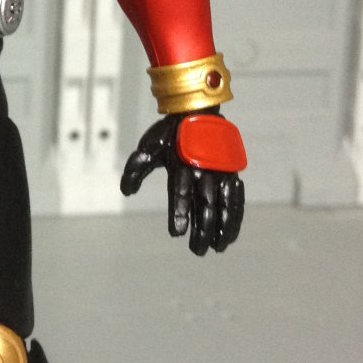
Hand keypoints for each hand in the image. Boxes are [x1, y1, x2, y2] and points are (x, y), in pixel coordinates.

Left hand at [120, 112, 245, 255]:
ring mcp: (221, 173)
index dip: (179, 212)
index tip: (177, 233)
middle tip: (197, 251)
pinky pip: (236, 199)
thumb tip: (126, 192)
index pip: (181, 193)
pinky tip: (230, 236)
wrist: (198, 111)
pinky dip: (235, 218)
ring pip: (224, 205)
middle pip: (205, 205)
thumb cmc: (170, 134)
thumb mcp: (149, 147)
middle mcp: (204, 171)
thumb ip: (136, 169)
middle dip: (202, 230)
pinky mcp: (231, 174)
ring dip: (222, 228)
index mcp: (182, 165)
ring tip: (217, 249)